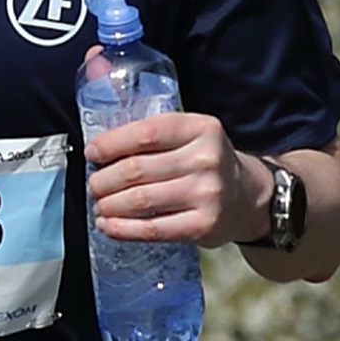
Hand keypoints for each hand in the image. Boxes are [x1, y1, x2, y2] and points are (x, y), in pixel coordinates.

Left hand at [85, 111, 270, 247]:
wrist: (247, 197)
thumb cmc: (205, 162)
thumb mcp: (189, 134)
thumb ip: (151, 128)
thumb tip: (97, 111)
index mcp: (201, 128)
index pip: (146, 133)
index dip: (111, 144)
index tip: (92, 153)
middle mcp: (207, 158)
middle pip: (136, 169)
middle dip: (104, 180)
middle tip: (94, 185)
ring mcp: (207, 193)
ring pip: (140, 200)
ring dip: (108, 205)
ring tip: (99, 205)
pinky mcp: (203, 225)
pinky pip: (151, 229)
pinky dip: (121, 229)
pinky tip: (107, 225)